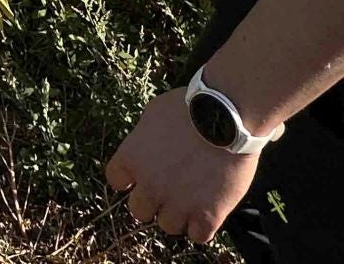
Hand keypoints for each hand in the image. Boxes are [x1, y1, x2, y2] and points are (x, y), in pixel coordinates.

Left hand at [104, 89, 257, 243]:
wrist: (227, 116)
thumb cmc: (191, 106)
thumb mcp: (155, 113)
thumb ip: (144, 137)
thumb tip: (144, 147)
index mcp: (132, 158)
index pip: (116, 180)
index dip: (129, 179)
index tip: (139, 176)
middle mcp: (150, 186)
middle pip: (139, 210)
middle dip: (153, 200)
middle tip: (169, 188)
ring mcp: (178, 203)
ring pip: (168, 226)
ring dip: (178, 215)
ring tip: (193, 197)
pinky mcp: (207, 216)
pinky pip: (198, 236)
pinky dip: (202, 226)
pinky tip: (208, 211)